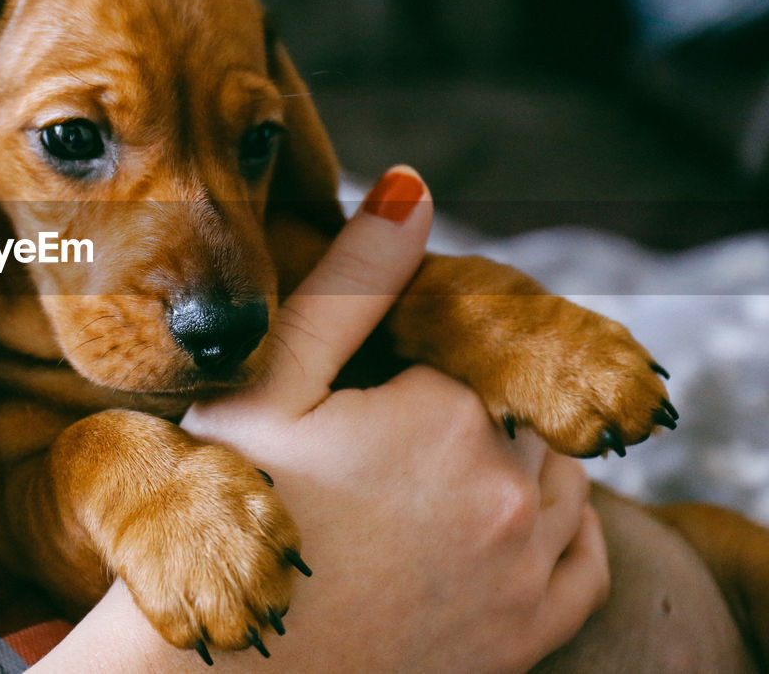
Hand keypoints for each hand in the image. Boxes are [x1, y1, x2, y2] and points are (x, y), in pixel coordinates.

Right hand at [36, 165, 607, 672]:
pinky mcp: (527, 635)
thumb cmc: (232, 512)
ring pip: (562, 474)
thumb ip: (350, 284)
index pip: (471, 352)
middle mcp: (510, 494)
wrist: (226, 670)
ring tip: (433, 471)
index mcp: (449, 419)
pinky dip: (565, 528)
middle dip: (466, 408)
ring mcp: (525, 572)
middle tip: (385, 439)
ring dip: (519, 457)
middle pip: (520, 410)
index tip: (367, 397)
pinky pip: (586, 559)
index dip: (418, 364)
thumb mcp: (271, 385)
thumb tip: (414, 187)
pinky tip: (513, 519)